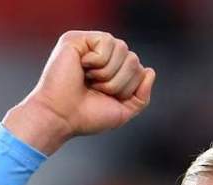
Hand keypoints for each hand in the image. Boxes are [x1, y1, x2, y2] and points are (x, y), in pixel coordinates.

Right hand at [4, 30, 155, 153]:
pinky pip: (107, 42)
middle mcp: (101, 56)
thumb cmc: (87, 116)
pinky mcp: (77, 39)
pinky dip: (98, 61)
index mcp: (112, 71)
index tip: (106, 97)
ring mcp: (89, 46)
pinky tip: (82, 68)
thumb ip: (141, 96)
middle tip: (97, 89)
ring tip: (90, 80)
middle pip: (133, 58)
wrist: (61, 118)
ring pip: (123, 48)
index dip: (129, 88)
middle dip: (120, 82)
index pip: (138, 69)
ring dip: (108, 73)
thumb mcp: (123, 111)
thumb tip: (150, 71)